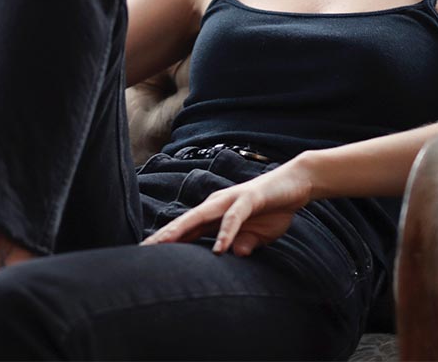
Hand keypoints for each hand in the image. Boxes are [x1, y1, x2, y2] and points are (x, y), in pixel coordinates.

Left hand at [139, 158, 313, 255]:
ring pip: (201, 216)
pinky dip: (226, 233)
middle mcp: (217, 205)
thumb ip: (243, 244)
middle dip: (163, 235)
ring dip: (182, 230)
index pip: (185, 231)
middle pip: (185, 222)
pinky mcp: (249, 199)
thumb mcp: (257, 236)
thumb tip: (233, 254)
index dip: (166, 241)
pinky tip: (220, 249)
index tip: (145, 255)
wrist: (295, 183)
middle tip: (142, 249)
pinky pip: (234, 218)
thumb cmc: (272, 209)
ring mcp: (231, 200)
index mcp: (215, 214)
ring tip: (164, 245)